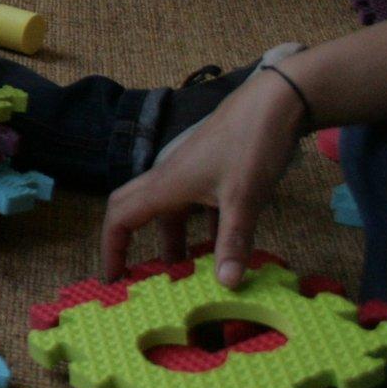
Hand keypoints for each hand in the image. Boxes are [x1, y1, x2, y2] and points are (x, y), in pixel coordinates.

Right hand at [100, 70, 303, 284]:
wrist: (275, 102)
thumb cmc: (250, 145)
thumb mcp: (243, 199)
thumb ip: (233, 242)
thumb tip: (226, 285)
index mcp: (165, 185)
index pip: (120, 218)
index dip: (111, 249)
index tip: (114, 278)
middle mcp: (168, 178)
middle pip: (132, 210)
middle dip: (129, 243)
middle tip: (135, 274)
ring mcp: (187, 171)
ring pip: (166, 210)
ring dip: (169, 239)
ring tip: (182, 270)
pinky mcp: (207, 169)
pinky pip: (190, 203)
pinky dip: (196, 227)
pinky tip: (218, 244)